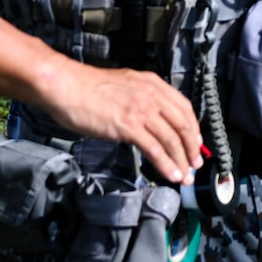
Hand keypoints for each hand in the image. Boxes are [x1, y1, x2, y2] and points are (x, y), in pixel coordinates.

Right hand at [32, 59, 202, 183]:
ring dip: (181, 161)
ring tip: (184, 176)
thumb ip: (141, 98)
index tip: (195, 143)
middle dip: (192, 148)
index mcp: (153, 84)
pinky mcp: (128, 126)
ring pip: (172, 139)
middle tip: (194, 165)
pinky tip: (170, 174)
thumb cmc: (87, 87)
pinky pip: (155, 149)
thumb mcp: (124, 85)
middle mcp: (152, 96)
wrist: (66, 86)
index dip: (193, 128)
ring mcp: (142, 111)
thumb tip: (148, 116)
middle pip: (183, 125)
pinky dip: (166, 164)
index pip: (184, 108)